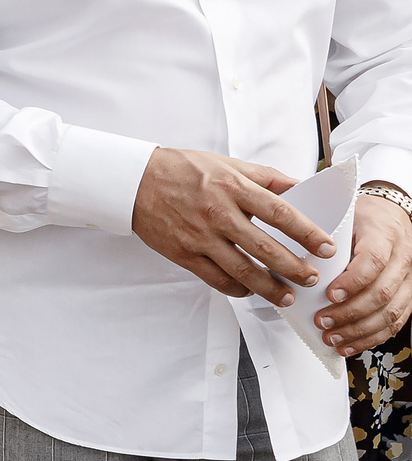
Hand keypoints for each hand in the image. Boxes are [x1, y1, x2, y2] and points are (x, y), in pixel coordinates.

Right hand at [130, 148, 331, 305]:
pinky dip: (237, 288)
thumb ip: (266, 177)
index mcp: (233, 187)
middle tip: (312, 278)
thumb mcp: (227, 163)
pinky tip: (250, 290)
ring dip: (269, 288)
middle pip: (265, 248)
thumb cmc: (182, 169)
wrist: (134, 181)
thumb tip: (302, 188)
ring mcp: (199, 236)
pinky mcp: (184, 254)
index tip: (327, 248)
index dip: (308, 233)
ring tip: (287, 296)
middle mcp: (217, 213)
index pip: (280, 213)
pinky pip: (216, 279)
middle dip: (294, 268)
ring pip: (242, 270)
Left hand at [318, 193, 411, 353]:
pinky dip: (371, 337)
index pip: (374, 261)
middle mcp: (403, 257)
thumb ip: (324, 240)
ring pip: (390, 312)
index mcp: (384, 234)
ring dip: (359, 330)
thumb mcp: (343, 218)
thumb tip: (292, 263)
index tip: (330, 294)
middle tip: (323, 321)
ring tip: (332, 337)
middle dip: (350, 313)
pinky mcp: (408, 294)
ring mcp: (408, 278)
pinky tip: (350, 344)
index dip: (353, 282)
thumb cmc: (363, 218)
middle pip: (382, 292)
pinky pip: (395, 321)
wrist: (390, 215)